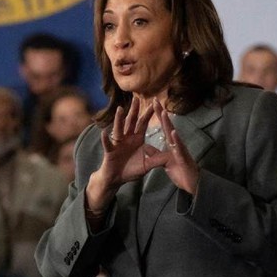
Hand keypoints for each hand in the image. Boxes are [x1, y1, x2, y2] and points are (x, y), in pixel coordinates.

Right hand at [86, 97, 155, 211]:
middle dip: (134, 110)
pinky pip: (108, 144)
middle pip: (131, 121)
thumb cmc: (130, 170)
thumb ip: (157, 160)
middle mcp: (127, 138)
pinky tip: (105, 133)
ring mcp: (117, 143)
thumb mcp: (147, 165)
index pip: (143, 123)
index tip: (154, 103)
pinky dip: (106, 139)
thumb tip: (171, 156)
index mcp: (137, 139)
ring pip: (119, 128)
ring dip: (119, 119)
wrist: (117, 179)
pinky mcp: (110, 151)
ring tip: (120, 109)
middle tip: (137, 97)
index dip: (148, 113)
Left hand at [145, 99, 199, 194]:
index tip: (152, 103)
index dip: (158, 115)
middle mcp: (176, 143)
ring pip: (173, 134)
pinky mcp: (183, 158)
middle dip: (161, 113)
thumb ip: (156, 154)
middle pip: (167, 125)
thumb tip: (146, 148)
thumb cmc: (180, 171)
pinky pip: (179, 148)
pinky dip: (176, 140)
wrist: (192, 183)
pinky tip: (173, 132)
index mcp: (172, 143)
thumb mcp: (164, 162)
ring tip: (163, 112)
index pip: (163, 126)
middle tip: (155, 100)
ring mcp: (180, 149)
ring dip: (168, 123)